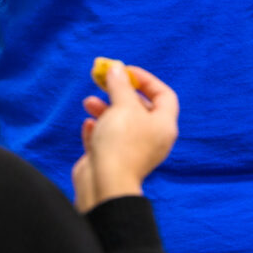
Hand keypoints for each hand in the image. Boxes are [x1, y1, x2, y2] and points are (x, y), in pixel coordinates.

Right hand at [70, 59, 178, 212]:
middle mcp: (152, 138)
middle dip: (119, 93)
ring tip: (88, 103)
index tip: (126, 71)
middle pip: (139, 107)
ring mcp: (133, 151)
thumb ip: (119, 84)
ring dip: (104, 109)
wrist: (105, 185)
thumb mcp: (122, 106)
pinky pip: (107, 139)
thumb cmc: (120, 144)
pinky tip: (88, 125)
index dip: (146, 79)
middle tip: (103, 81)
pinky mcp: (114, 161)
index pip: (164, 95)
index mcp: (163, 125)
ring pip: (120, 122)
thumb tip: (116, 68)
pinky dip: (98, 129)